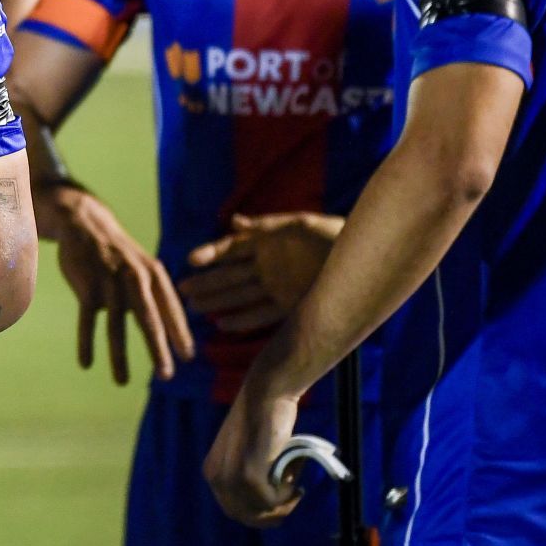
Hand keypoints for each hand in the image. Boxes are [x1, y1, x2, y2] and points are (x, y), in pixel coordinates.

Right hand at [43, 182, 194, 383]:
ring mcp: (110, 280)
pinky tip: (86, 363)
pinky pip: (87, 319)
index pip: (171, 309)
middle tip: (167, 375)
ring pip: (117, 325)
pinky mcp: (87, 284)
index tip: (188, 357)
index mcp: (154, 274)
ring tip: (122, 381)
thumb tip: (169, 334)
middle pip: (149, 319)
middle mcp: (136, 277)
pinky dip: (87, 343)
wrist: (86, 223)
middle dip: (159, 350)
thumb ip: (155, 297)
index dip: (181, 333)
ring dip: (120, 356)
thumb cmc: (119, 254)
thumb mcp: (143, 268)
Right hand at [180, 213, 342, 332]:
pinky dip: (241, 320)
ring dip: (217, 302)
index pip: (231, 249)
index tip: (191, 260)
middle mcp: (267, 267)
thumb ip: (265, 226)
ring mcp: (277, 287)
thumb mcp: (299, 225)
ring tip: (193, 307)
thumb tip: (233, 221)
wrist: (364, 256)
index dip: (211, 253)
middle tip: (181, 290)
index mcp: (266, 243)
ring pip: (239, 296)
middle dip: (206, 283)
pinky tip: (222, 324)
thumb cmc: (332, 233)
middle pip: (230, 276)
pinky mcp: (290, 306)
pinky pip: (260, 315)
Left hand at [203, 381, 301, 527]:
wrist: (266, 396)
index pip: (234, 510)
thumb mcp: (245, 453)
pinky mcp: (249, 477)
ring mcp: (231, 479)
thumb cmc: (261, 419)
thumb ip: (247, 475)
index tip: (281, 504)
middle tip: (294, 498)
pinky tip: (294, 472)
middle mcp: (216, 479)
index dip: (260, 513)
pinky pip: (273, 501)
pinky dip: (288, 492)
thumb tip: (266, 504)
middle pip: (246, 516)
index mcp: (212, 472)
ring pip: (262, 511)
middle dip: (273, 515)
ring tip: (295, 480)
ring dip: (284, 501)